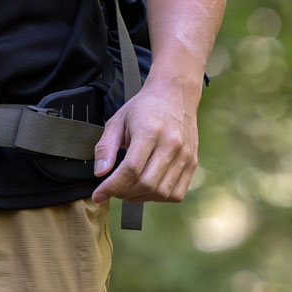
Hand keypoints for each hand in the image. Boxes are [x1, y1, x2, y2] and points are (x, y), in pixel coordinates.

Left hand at [91, 80, 197, 205]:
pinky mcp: (192, 162)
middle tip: (113, 190)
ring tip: (128, 190)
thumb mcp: (117, 121)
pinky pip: (177, 193)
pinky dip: (159, 197)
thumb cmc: (144, 108)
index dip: (111, 186)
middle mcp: (171, 144)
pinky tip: (147, 189)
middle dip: (124, 193)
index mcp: (149, 131)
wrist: (175, 94)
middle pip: (146, 184)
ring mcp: (184, 155)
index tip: (98, 195)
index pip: (130, 169)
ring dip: (140, 198)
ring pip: (161, 192)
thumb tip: (100, 173)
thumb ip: (106, 147)